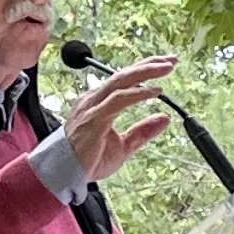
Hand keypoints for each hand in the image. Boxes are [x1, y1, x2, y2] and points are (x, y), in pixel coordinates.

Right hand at [55, 54, 177, 181]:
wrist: (63, 174)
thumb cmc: (87, 160)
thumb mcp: (124, 145)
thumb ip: (143, 131)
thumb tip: (165, 119)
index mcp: (99, 103)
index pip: (124, 80)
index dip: (145, 69)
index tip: (165, 63)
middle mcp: (94, 100)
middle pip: (123, 74)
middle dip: (148, 64)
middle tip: (171, 60)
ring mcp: (92, 107)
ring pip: (121, 81)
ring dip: (145, 73)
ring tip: (166, 68)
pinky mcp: (94, 117)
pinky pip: (119, 99)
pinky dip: (138, 93)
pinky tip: (154, 91)